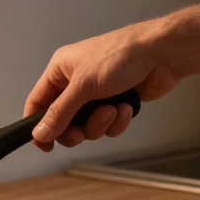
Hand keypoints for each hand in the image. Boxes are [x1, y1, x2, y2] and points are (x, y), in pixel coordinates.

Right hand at [25, 20, 181, 151]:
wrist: (162, 54)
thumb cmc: (120, 56)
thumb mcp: (83, 86)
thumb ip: (60, 113)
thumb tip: (38, 134)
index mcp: (60, 71)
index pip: (37, 102)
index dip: (36, 125)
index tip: (43, 145)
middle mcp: (75, 83)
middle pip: (63, 121)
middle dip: (75, 129)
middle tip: (81, 132)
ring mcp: (97, 94)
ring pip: (87, 126)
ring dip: (100, 123)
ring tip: (112, 109)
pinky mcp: (116, 102)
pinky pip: (108, 125)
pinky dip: (117, 121)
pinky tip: (126, 107)